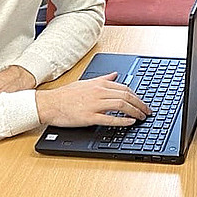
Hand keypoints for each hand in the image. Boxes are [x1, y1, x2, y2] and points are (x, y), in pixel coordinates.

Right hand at [36, 72, 151, 126]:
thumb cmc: (66, 95)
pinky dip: (122, 121)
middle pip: (126, 96)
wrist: (50, 103)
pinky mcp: (89, 117)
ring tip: (141, 117)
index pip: (124, 88)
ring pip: (121, 105)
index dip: (136, 96)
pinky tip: (130, 122)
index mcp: (99, 84)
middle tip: (147, 111)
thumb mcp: (86, 82)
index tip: (142, 102)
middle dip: (140, 104)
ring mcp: (94, 104)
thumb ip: (102, 78)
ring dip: (135, 111)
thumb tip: (115, 75)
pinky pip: (110, 119)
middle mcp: (99, 92)